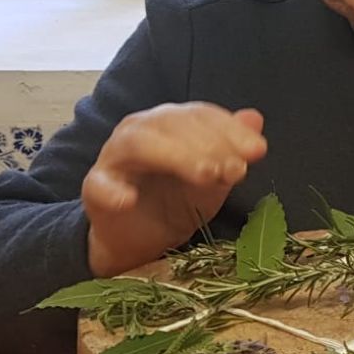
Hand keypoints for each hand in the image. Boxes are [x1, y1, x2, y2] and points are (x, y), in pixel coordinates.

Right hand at [83, 103, 266, 276]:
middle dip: (209, 144)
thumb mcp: (215, 176)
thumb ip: (232, 148)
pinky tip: (129, 200)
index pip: (200, 114)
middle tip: (235, 170)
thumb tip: (255, 117)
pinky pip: (100, 183)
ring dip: (174, 156)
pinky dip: (113, 190)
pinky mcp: (95, 187)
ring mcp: (114, 157)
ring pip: (138, 144)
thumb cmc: (178, 199)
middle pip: (172, 123)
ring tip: (204, 175)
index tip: (258, 151)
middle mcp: (140, 130)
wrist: (141, 238)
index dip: (230, 130)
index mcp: (170, 122)